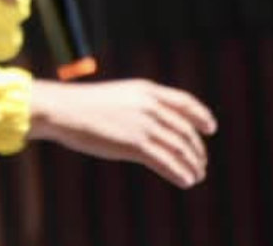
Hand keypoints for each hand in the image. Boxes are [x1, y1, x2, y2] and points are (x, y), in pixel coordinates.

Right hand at [29, 78, 217, 187]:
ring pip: (180, 148)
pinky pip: (167, 162)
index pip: (184, 102)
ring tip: (196, 176)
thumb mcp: (116, 98)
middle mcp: (150, 107)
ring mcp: (144, 125)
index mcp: (145, 90)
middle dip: (196, 149)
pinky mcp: (135, 145)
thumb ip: (137, 108)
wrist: (62, 110)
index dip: (201, 115)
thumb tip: (151, 126)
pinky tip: (185, 181)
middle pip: (185, 130)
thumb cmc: (81, 106)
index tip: (210, 128)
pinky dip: (180, 173)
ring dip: (192, 164)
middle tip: (201, 163)